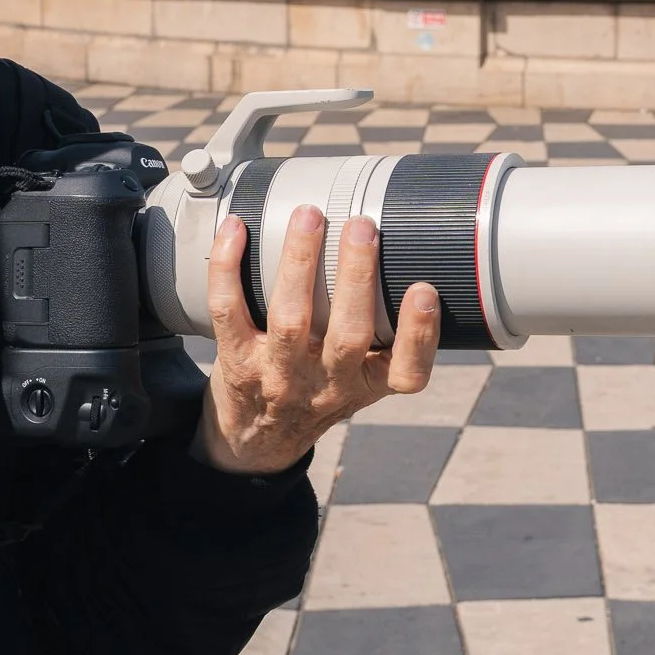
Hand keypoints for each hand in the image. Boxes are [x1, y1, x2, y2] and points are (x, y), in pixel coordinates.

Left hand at [197, 207, 440, 475]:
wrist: (255, 436)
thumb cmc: (318, 389)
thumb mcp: (361, 378)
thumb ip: (385, 334)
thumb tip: (409, 252)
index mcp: (367, 384)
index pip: (407, 372)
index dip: (420, 334)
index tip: (425, 290)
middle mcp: (326, 383)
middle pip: (348, 335)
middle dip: (357, 277)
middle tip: (362, 226)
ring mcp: (278, 373)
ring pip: (290, 318)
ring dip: (300, 262)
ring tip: (309, 217)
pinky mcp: (236, 358)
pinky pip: (228, 308)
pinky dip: (229, 266)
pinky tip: (236, 228)